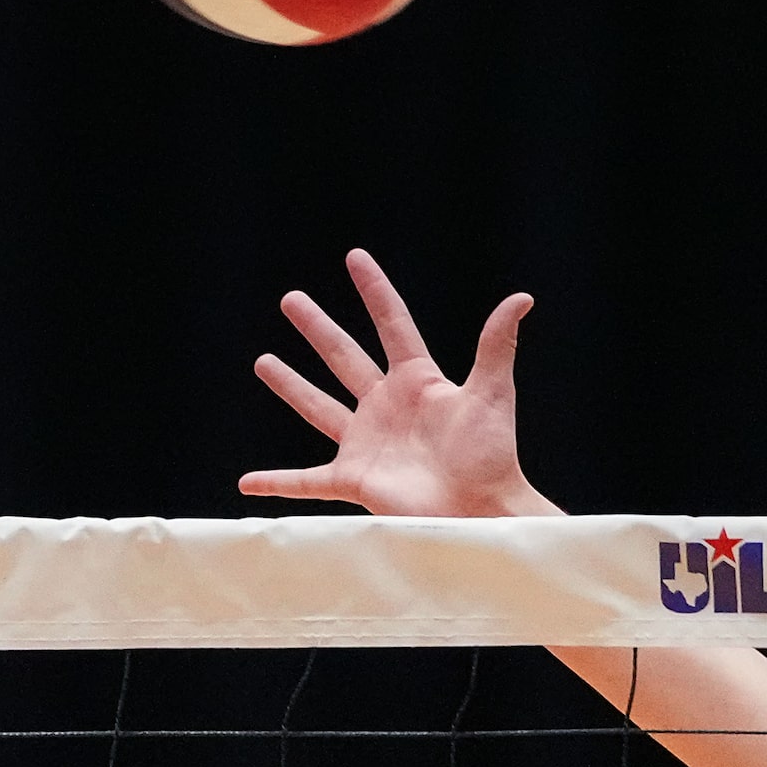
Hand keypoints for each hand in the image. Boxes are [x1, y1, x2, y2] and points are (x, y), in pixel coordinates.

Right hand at [241, 248, 550, 516]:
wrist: (480, 508)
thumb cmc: (493, 455)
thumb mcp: (492, 394)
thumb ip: (496, 346)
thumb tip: (520, 299)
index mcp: (418, 382)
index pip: (392, 325)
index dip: (374, 290)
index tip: (355, 258)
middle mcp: (385, 406)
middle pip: (343, 356)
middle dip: (317, 327)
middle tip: (291, 300)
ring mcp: (365, 442)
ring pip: (318, 407)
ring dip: (290, 385)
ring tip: (263, 361)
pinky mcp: (352, 479)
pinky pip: (305, 481)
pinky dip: (276, 483)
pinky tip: (247, 482)